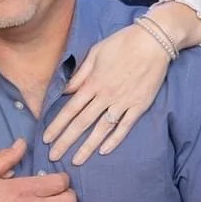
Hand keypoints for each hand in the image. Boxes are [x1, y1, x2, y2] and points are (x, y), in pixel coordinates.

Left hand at [43, 24, 168, 164]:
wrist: (154, 41)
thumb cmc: (122, 43)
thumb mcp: (95, 53)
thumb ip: (79, 75)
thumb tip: (64, 90)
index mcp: (93, 82)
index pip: (70, 109)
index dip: (57, 125)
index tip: (46, 138)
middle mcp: (105, 96)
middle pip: (82, 123)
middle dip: (66, 141)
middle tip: (53, 156)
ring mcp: (123, 102)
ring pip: (101, 129)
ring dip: (87, 147)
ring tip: (76, 161)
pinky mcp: (139, 105)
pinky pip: (125, 126)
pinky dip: (114, 140)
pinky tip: (104, 151)